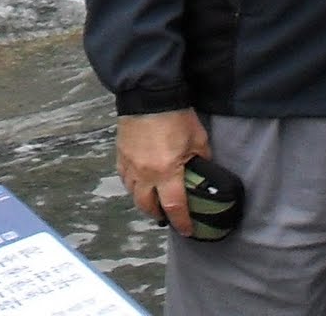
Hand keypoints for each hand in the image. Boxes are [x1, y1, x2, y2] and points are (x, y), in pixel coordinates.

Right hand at [117, 109, 210, 237]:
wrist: (149, 95)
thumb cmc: (177, 116)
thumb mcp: (198, 138)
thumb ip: (201, 159)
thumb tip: (204, 171)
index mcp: (167, 172)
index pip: (175, 207)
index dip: (182, 222)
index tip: (187, 231)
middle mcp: (145, 175)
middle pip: (148, 207)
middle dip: (158, 214)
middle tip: (169, 215)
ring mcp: (130, 166)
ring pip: (134, 195)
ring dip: (144, 201)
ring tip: (154, 200)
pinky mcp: (121, 156)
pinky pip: (125, 179)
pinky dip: (133, 185)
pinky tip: (140, 182)